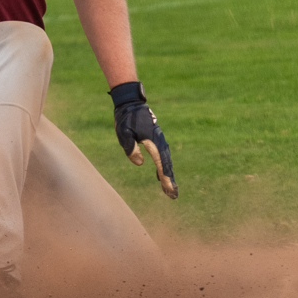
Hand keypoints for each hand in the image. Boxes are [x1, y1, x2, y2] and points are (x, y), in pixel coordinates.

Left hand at [110, 81, 176, 198]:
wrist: (131, 102)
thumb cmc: (125, 118)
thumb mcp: (123, 133)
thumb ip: (131, 148)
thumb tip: (139, 163)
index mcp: (152, 141)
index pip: (161, 163)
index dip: (165, 178)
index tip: (170, 190)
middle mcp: (159, 141)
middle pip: (166, 164)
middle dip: (169, 180)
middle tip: (173, 195)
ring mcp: (159, 139)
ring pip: (166, 160)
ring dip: (167, 174)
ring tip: (169, 189)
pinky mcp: (155, 138)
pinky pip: (162, 155)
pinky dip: (163, 166)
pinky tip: (160, 174)